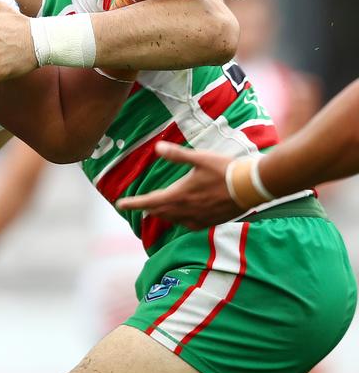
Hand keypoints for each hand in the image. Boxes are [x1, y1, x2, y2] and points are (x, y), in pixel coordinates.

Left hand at [115, 142, 239, 229]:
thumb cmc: (225, 169)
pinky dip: (180, 221)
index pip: (150, 201)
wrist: (251, 186)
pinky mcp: (211, 222)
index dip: (134, 203)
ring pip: (174, 220)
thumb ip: (177, 154)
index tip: (120, 204)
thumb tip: (157, 148)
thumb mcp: (199, 158)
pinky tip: (182, 218)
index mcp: (180, 195)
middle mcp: (187, 210)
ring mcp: (199, 218)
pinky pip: (189, 225)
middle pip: (160, 212)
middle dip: (148, 208)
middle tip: (137, 205)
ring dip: (163, 214)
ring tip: (156, 210)